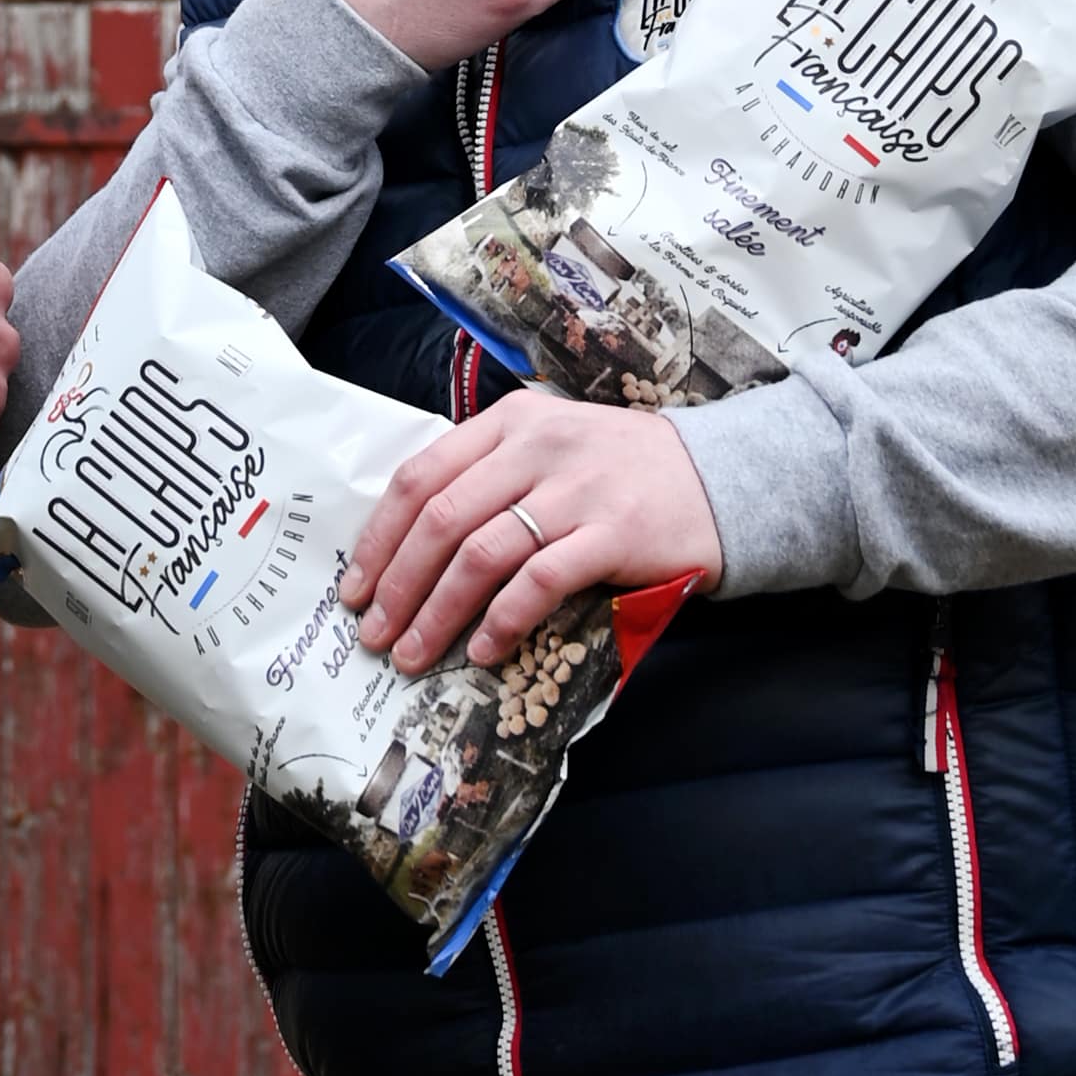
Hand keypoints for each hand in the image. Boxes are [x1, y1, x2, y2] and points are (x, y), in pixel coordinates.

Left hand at [342, 388, 722, 672]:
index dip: (380, 536)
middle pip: (441, 519)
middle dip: (398, 584)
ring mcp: (575, 488)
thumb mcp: (550, 448)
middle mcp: (536, 447)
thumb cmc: (621, 472)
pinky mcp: (612, 532)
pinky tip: (482, 651)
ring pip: (481, 553)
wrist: (719, 479)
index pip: (421, 475)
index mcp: (510, 422)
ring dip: (437, 612)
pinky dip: (502, 621)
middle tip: (375, 633)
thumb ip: (490, 476)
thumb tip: (411, 544)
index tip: (356, 586)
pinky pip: (539, 581)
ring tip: (414, 653)